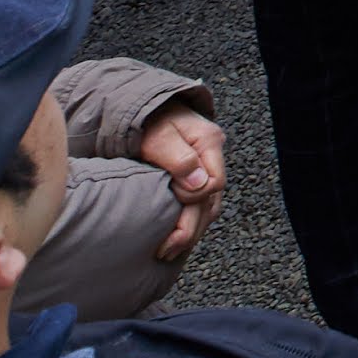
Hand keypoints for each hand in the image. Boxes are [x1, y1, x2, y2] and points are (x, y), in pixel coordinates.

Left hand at [135, 109, 227, 258]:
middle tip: (165, 251)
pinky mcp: (195, 176)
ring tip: (169, 250)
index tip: (170, 197)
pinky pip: (201, 206)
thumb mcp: (158, 136)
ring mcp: (206, 167)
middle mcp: (212, 156)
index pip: (215, 183)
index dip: (193, 197)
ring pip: (208, 207)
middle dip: (190, 229)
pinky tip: (176, 236)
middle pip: (212, 202)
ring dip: (191, 231)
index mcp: (209, 142)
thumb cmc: (148, 120)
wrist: (142, 107)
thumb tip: (198, 185)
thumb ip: (179, 159)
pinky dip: (190, 222)